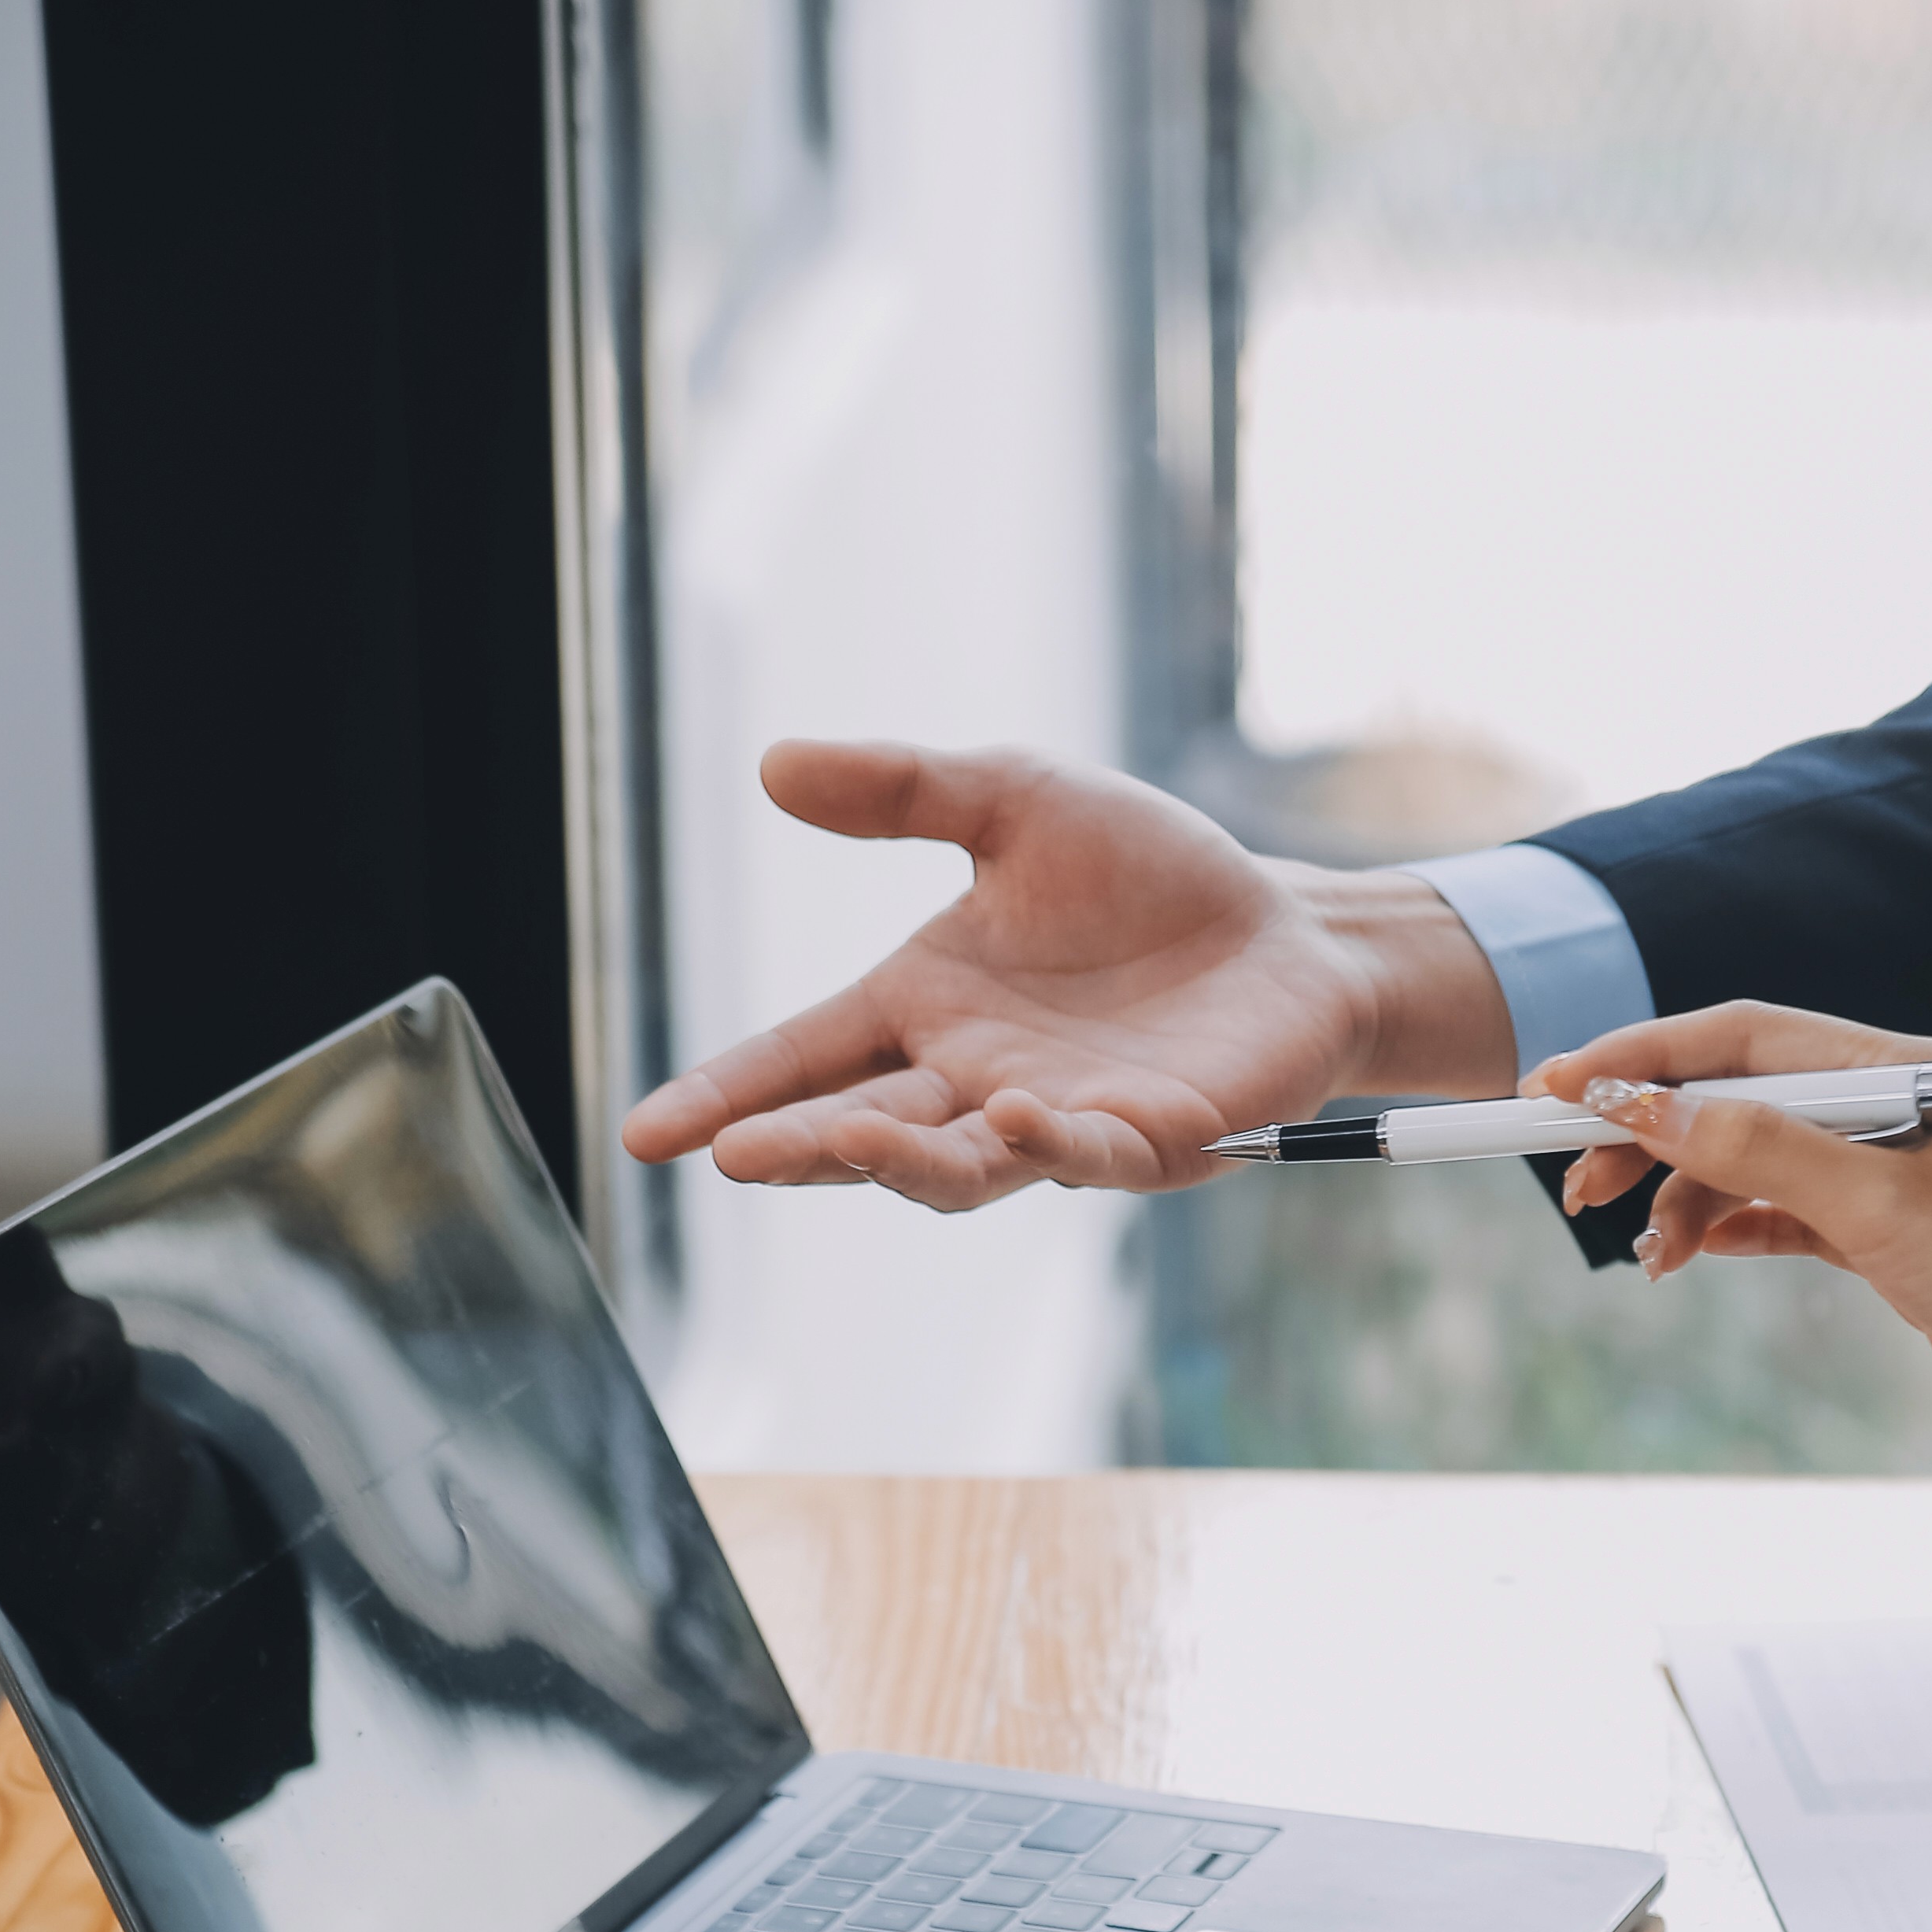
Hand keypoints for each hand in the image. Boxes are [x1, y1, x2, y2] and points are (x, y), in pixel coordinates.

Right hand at [619, 742, 1512, 1209]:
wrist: (1283, 930)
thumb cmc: (1149, 875)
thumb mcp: (1015, 802)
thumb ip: (904, 790)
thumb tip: (774, 764)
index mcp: (925, 1009)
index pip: (805, 1057)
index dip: (728, 1096)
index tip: (647, 1133)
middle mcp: (972, 1082)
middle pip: (862, 1128)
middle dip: (798, 1144)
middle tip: (732, 1152)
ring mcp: (1056, 1123)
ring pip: (957, 1167)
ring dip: (901, 1161)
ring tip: (850, 1140)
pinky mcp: (1146, 1141)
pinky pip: (1083, 1156)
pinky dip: (1042, 1144)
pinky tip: (1007, 1116)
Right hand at [1527, 1004, 1931, 1452]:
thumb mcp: (1882, 1208)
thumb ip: (1762, 1149)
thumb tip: (1649, 1107)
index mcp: (1899, 1066)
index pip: (1740, 1037)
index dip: (1641, 1058)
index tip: (1554, 1087)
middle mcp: (1889, 1106)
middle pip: (1731, 1095)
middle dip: (1645, 1133)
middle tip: (1574, 1187)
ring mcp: (1884, 1175)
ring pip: (1747, 1162)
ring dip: (1681, 1198)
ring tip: (1645, 1257)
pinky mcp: (1883, 1239)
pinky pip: (1774, 1217)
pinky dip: (1720, 1233)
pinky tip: (1682, 1259)